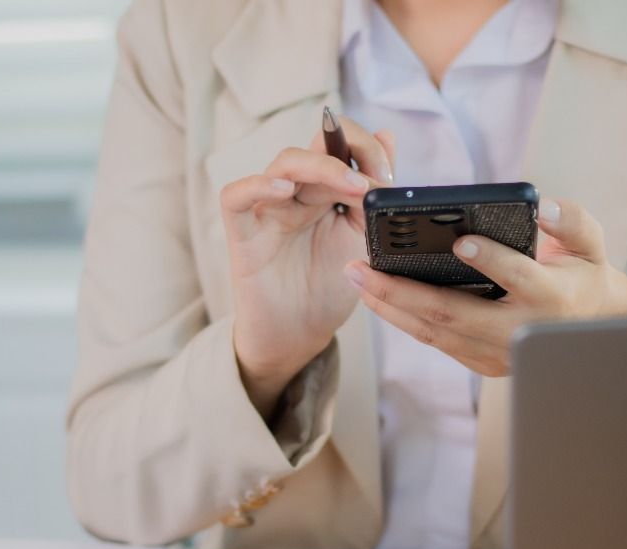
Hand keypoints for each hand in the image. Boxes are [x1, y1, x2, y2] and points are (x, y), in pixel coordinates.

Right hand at [220, 118, 395, 415]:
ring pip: (283, 164)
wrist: (300, 335)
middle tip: (376, 178)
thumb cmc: (328, 288)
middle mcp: (295, 193)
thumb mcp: (363, 237)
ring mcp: (267, 209)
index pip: (338, 145)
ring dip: (319, 167)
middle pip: (314, 149)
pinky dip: (257, 185)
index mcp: (324, 192)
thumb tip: (388, 135)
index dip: (365, 148)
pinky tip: (285, 189)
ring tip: (351, 186)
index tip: (390, 174)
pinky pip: (235, 195)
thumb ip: (374, 191)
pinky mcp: (242, 232)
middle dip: (349, 155)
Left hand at [343, 199, 626, 376]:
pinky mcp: (481, 362)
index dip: (491, 261)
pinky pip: (435, 340)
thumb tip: (544, 206)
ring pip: (434, 332)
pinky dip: (403, 319)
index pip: (517, 277)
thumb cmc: (584, 278)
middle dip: (401, 292)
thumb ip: (572, 221)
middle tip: (362, 268)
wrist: (590, 332)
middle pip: (452, 313)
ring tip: (357, 278)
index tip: (461, 243)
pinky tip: (377, 297)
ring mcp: (497, 353)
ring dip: (390, 307)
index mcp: (550, 298)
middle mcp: (518, 331)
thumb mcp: (590, 245)